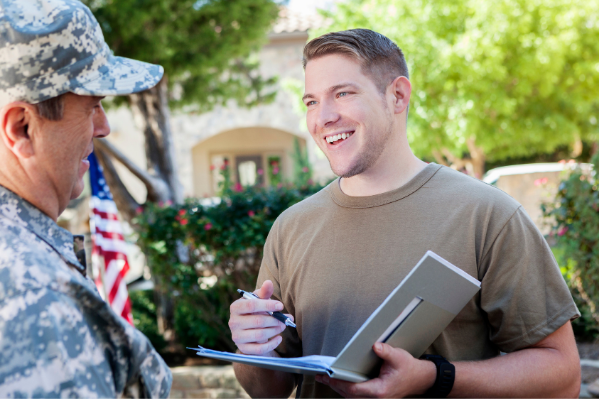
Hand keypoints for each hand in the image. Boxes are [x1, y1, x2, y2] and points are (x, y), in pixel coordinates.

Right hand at [229, 280, 293, 355]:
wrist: (249, 330)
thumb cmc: (255, 311)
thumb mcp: (259, 300)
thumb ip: (264, 292)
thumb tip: (268, 283)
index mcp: (235, 307)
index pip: (251, 305)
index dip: (268, 305)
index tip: (280, 306)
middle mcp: (233, 322)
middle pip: (257, 321)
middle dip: (275, 320)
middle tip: (285, 319)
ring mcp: (237, 337)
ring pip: (259, 335)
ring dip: (275, 330)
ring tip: (283, 326)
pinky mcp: (243, 349)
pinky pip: (259, 349)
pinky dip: (272, 344)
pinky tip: (279, 338)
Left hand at [315, 343, 435, 397]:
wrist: (420, 379)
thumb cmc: (408, 368)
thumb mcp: (399, 356)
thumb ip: (386, 352)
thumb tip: (375, 346)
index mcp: (380, 390)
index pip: (355, 390)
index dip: (340, 384)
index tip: (328, 377)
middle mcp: (376, 398)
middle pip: (349, 395)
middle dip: (334, 386)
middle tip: (320, 377)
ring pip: (352, 397)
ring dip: (339, 388)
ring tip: (324, 378)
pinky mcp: (374, 397)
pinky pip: (356, 396)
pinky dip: (346, 389)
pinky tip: (338, 381)